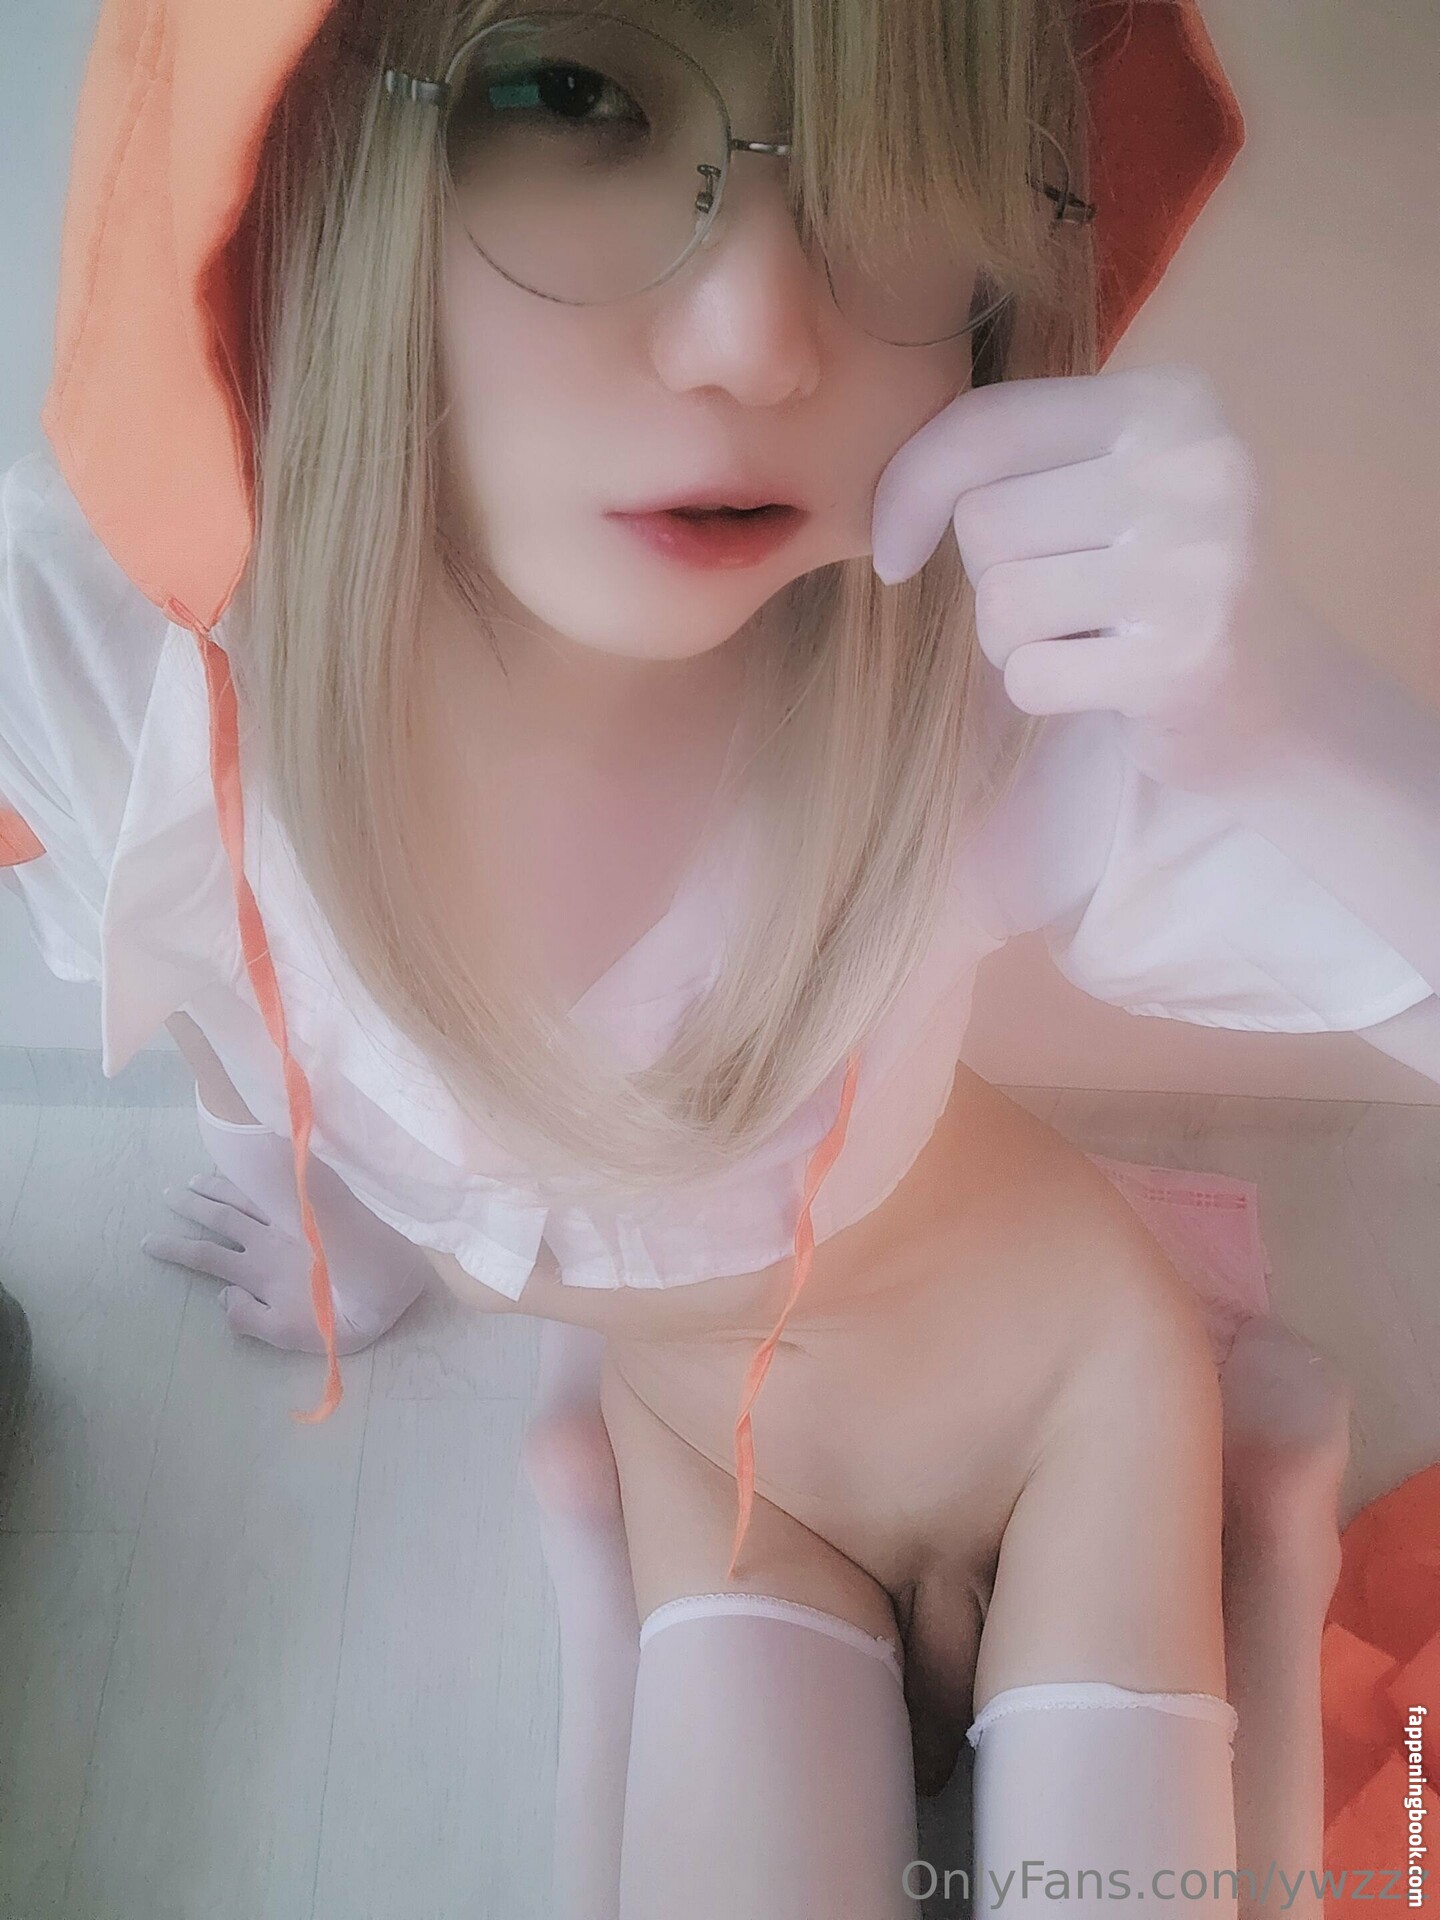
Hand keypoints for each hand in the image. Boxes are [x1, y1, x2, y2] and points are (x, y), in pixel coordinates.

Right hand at [143, 1169, 428, 1355]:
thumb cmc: (341, 1316)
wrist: (389, 1287)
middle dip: (190, 1208)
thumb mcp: (289, 1334)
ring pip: (244, 1198)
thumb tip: (220, 1296)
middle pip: (219, 1218)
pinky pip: (273, 1188)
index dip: (175, 1248)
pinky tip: (243, 1168)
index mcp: (258, 1272)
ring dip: (217, 1188)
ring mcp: (291, 1223)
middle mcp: (269, 1241)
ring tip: (192, 1180)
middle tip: (165, 1195)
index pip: (205, 1256)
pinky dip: (253, 1178)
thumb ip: (249, 1319)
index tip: (147, 1241)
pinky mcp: (313, 1211)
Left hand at [871, 362, 1264, 746]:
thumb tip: (884, 509)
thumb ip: (1012, 460)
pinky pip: (1028, 676)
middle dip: (993, 579)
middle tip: (1068, 601)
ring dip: (1014, 642)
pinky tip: (1104, 685)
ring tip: (1086, 640)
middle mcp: (1194, 465)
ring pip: (1001, 601)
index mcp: (1167, 401)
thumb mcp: (1102, 489)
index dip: (909, 489)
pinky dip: (1041, 693)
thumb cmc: (1155, 588)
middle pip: (984, 521)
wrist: (1279, 701)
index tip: (895, 550)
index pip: (986, 424)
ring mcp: (1198, 561)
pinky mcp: (1184, 657)